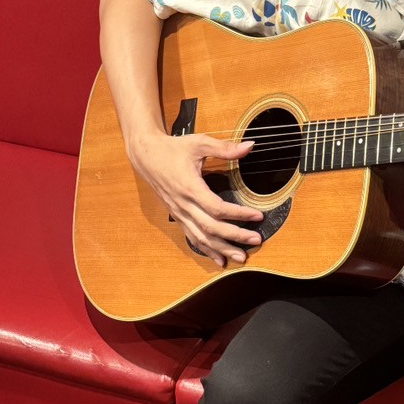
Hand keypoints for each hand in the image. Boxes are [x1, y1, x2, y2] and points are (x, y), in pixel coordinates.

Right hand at [129, 131, 263, 267]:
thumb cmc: (173, 148)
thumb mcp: (199, 143)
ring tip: (242, 257)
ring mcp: (179, 213)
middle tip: (256, 240)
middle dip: (235, 236)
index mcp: (190, 187)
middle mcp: (184, 204)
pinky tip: (220, 260)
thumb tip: (249, 146)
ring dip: (222, 249)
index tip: (258, 216)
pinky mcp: (177, 216)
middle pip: (211, 228)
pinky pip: (193, 237)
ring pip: (202, 238)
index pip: (217, 208)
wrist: (146, 156)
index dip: (239, 214)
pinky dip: (207, 250)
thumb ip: (225, 148)